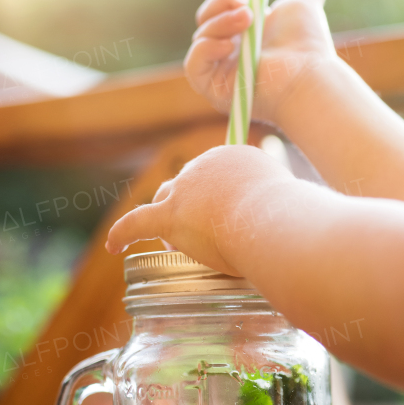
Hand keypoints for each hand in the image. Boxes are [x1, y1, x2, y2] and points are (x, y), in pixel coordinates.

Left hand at [105, 145, 295, 276]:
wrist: (275, 220)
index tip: (234, 217)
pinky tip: (115, 246)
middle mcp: (204, 166)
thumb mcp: (287, 203)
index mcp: (232, 158)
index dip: (219, 200)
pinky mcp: (170, 216)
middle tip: (211, 231)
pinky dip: (124, 233)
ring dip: (170, 220)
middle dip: (193, 207)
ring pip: (165, 201)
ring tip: (181, 243)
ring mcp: (185, 189)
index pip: (215, 178)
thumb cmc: (289, 220)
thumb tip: (282, 227)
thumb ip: (274, 207)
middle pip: (187, 186)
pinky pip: (137, 222)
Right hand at [186, 0, 335, 124]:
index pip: (222, 4)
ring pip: (201, 34)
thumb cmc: (308, 47)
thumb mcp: (302, 5)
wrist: (309, 77)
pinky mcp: (213, 90)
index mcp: (245, 32)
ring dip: (222, 21)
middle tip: (248, 5)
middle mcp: (230, 52)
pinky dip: (207, 48)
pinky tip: (230, 46)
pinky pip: (194, 63)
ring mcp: (219, 71)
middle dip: (222, 2)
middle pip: (206, 15)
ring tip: (249, 20)